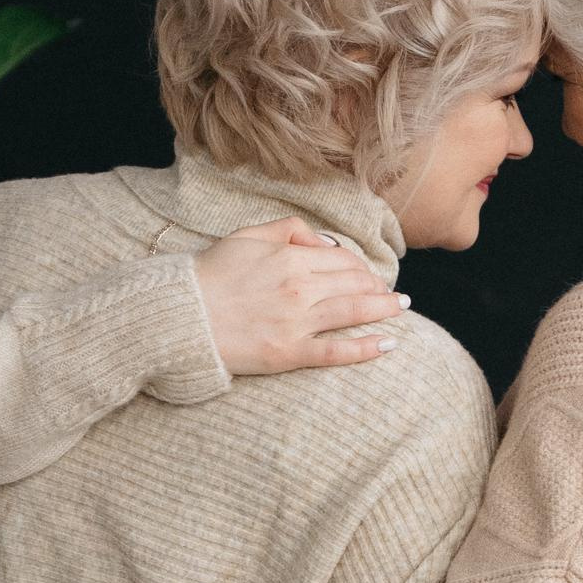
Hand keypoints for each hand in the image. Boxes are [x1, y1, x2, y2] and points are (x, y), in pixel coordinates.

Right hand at [191, 219, 407, 374]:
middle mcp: (299, 287)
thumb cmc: (209, 275)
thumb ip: (288, 230)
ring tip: (401, 310)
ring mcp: (296, 322)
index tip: (372, 274)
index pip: (342, 259)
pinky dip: (365, 348)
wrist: (181, 316)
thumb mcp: (246, 236)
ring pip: (353, 311)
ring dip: (383, 309)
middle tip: (393, 295)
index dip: (362, 266)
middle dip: (379, 287)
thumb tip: (325, 241)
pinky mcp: (289, 353)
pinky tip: (388, 345)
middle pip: (354, 284)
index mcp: (290, 257)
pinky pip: (336, 351)